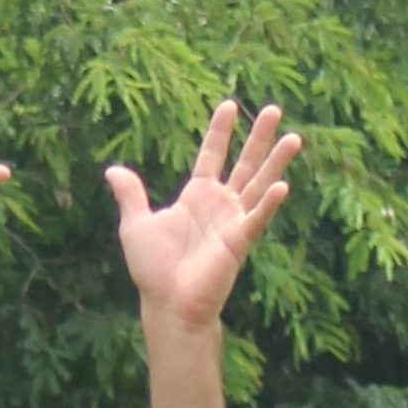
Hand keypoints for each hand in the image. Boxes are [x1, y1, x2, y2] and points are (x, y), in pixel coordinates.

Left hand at [104, 100, 298, 333]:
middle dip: (259, 137)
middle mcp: (220, 205)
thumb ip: (131, 195)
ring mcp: (233, 221)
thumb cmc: (153, 269)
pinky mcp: (239, 241)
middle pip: (245, 163)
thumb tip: (113, 170)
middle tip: (274, 109)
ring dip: (276, 162)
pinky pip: (257, 218)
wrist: (167, 303)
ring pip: (259, 184)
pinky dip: (269, 203)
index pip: (212, 155)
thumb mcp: (136, 225)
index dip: (220, 131)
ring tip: (294, 137)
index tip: (229, 104)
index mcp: (196, 196)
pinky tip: (282, 185)